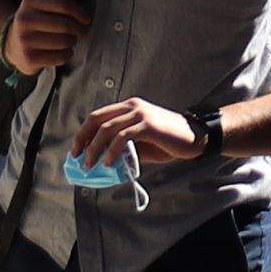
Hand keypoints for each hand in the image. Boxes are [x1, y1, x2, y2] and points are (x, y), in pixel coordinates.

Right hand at [6, 0, 90, 74]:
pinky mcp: (29, 58)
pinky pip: (60, 57)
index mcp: (30, 1)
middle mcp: (24, 20)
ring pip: (64, 42)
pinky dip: (67, 54)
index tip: (86, 19)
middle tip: (83, 31)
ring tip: (70, 40)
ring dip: (73, 42)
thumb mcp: (48, 4)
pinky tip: (63, 51)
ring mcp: (24, 40)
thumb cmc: (38, 20)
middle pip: (65, 25)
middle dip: (80, 29)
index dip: (80, 13)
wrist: (12, 44)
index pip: (63, 5)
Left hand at [76, 95, 195, 165]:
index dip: (83, 133)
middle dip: (82, 139)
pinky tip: (108, 163)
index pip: (97, 116)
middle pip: (96, 119)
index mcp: (129, 107)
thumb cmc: (168, 141)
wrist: (195, 137)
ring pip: (107, 128)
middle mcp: (132, 106)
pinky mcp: (148, 125)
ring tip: (90, 165)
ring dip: (94, 148)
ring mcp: (140, 114)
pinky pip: (123, 137)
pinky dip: (112, 151)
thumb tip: (102, 160)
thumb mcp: (141, 143)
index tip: (76, 150)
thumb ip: (123, 147)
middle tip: (77, 157)